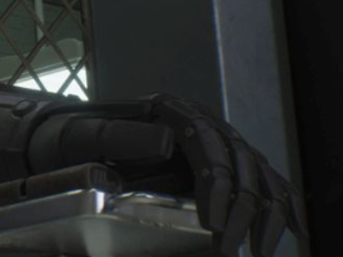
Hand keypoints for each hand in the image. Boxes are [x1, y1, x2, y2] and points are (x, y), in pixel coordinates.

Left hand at [32, 94, 303, 256]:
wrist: (62, 139)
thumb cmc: (69, 139)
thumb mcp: (82, 135)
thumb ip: (119, 136)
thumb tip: (167, 141)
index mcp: (168, 109)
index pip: (208, 144)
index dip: (218, 185)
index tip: (215, 224)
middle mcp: (197, 120)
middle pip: (241, 161)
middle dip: (243, 210)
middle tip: (230, 249)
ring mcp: (211, 139)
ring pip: (258, 172)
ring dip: (266, 213)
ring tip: (258, 251)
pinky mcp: (217, 161)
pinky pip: (259, 178)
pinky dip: (279, 203)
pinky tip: (288, 229)